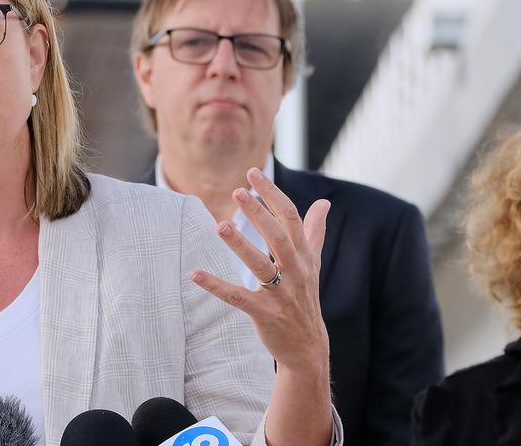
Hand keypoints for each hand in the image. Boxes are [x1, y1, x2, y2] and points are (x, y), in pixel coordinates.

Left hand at [191, 167, 330, 374]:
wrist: (308, 347)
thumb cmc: (305, 298)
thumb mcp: (312, 264)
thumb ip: (315, 231)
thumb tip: (325, 202)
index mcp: (303, 256)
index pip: (291, 218)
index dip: (272, 194)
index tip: (252, 173)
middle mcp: (295, 272)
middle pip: (278, 237)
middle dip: (259, 213)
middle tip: (238, 191)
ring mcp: (281, 294)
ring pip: (260, 265)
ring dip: (240, 246)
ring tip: (220, 226)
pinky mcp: (265, 314)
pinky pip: (238, 298)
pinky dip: (216, 286)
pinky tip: (195, 274)